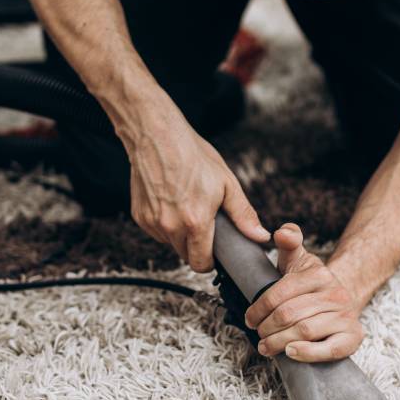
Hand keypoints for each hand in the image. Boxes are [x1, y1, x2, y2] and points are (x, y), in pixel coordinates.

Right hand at [126, 119, 268, 271]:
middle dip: (196, 247)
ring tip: (186, 207)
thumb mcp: (226, 183)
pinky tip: (171, 202)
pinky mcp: (139, 216)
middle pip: (185, 256)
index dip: (210, 261)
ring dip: (179, 235)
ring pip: (170, 243)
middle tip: (203, 224)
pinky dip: (164, 223)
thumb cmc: (192, 155)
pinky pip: (156, 231)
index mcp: (195, 222)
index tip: (214, 253)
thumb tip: (260, 235)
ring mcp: (152, 222)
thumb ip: (243, 215)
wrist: (157, 136)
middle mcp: (171, 226)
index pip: (201, 264)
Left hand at [244, 223, 363, 362]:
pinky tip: (291, 352)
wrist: (342, 301)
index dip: (259, 309)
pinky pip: (329, 349)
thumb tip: (282, 232)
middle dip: (267, 328)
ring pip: (304, 331)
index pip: (280, 293)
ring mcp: (346, 317)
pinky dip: (307, 353)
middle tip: (258, 334)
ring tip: (266, 346)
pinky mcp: (352, 337)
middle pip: (289, 315)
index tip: (249, 319)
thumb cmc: (311, 285)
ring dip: (279, 342)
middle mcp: (336, 294)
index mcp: (319, 274)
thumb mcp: (298, 260)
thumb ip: (289, 243)